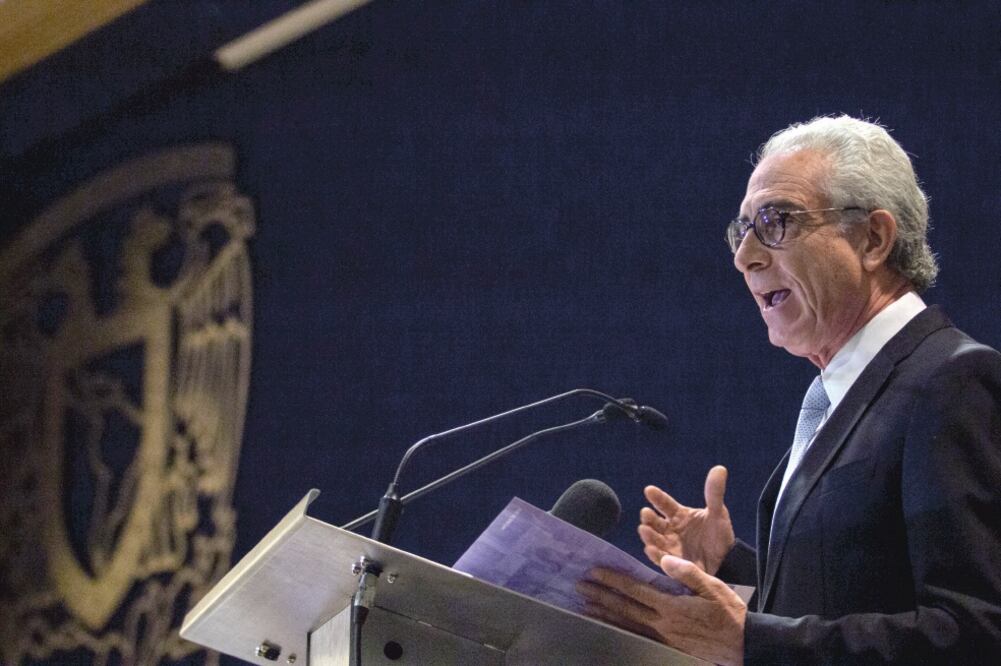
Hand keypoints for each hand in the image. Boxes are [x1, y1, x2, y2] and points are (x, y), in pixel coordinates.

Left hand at [579, 556, 746, 665]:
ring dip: (604, 615)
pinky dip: (620, 630)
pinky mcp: (666, 648)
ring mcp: (663, 639)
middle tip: (579, 586)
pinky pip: (636, 637)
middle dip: (600, 596)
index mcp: (671, 606)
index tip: (595, 571)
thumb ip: (687, 573)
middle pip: (624, 608)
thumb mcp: (713, 587)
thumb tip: (664, 559)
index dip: (613, 580)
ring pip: (626, 625)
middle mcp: (662, 624)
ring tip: (585, 607)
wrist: (743, 645)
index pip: (635, 591)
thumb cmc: (729, 613)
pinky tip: (610, 626)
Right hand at [639, 465, 734, 574]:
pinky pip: (661, 558)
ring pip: (654, 539)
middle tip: (645, 513)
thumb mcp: (718, 513)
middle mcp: (671, 529)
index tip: (649, 490)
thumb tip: (720, 468)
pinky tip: (650, 549)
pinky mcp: (673, 563)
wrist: (726, 562)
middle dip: (649, 517)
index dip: (657, 497)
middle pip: (655, 522)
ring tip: (644, 530)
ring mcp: (670, 546)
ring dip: (648, 535)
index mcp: (679, 515)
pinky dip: (654, 554)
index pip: (665, 504)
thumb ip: (715, 493)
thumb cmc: (719, 535)